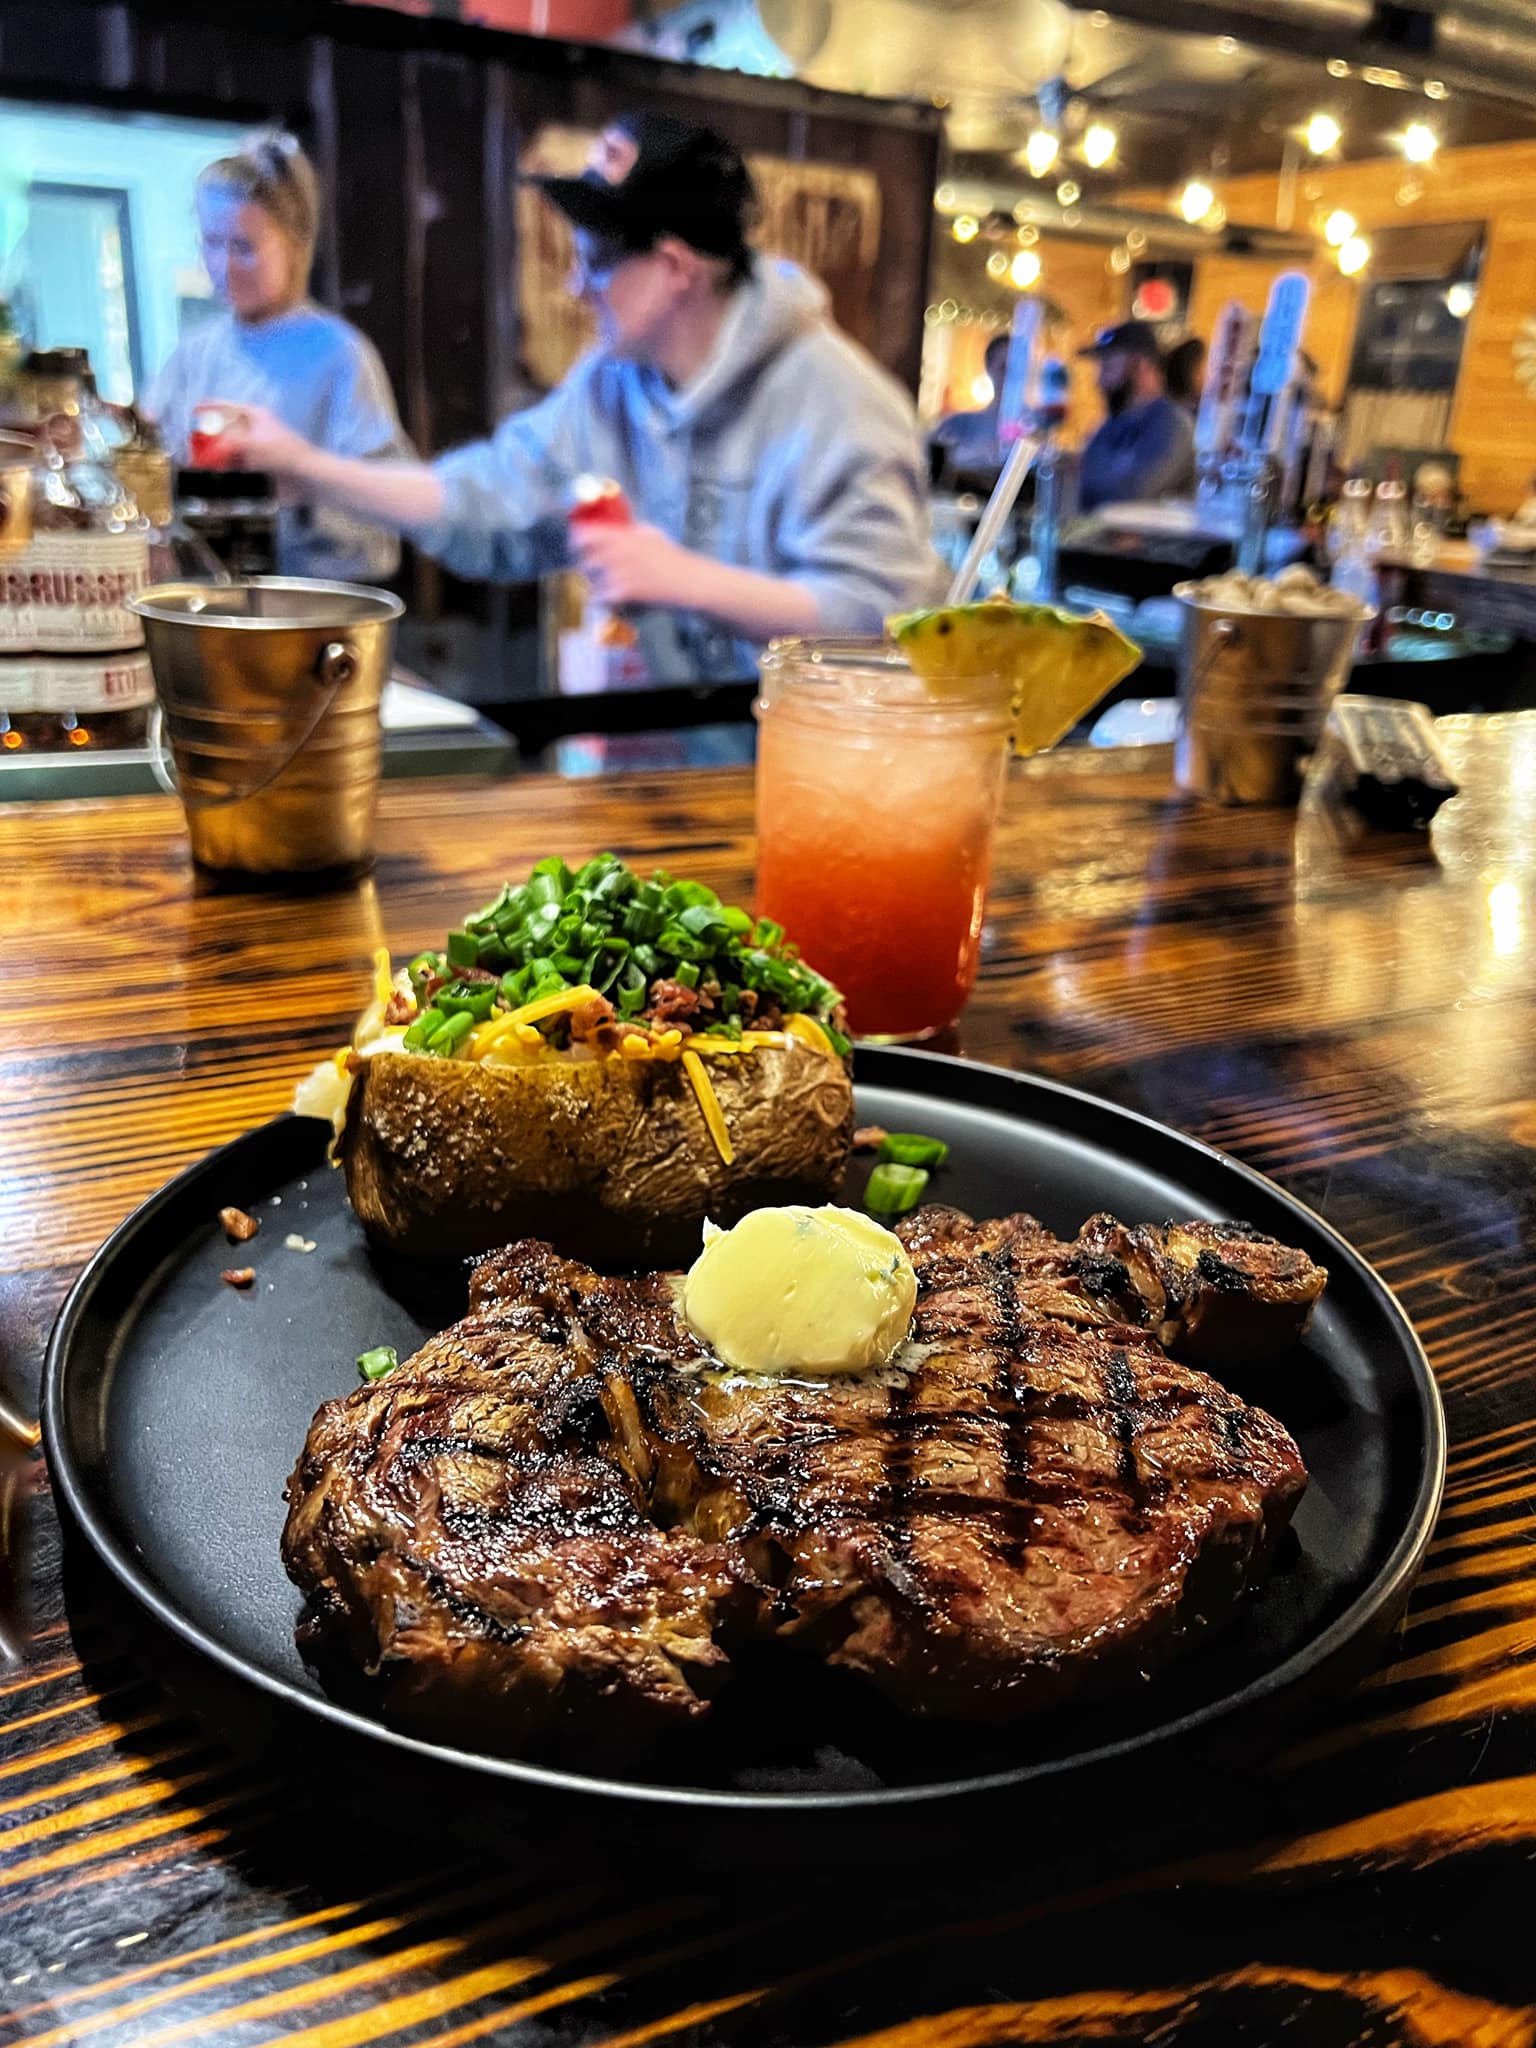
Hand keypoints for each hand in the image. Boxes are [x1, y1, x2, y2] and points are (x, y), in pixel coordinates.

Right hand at [200, 401, 318, 481]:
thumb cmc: (286, 454)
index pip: (226, 406)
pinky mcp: (258, 469)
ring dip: (216, 459)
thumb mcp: (252, 443)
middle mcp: (252, 431)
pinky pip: (237, 469)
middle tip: (194, 447)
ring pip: (228, 452)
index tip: (194, 411)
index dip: (209, 407)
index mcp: (254, 416)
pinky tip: (217, 478)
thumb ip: (228, 443)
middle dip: (209, 440)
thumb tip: (209, 449)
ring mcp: (255, 450)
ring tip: (201, 465)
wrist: (308, 478)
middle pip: (223, 431)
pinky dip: (227, 472)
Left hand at [570, 520, 696, 609]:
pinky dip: (603, 598)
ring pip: (592, 579)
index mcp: (625, 536)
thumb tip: (615, 528)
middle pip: (587, 558)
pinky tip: (610, 597)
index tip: (575, 544)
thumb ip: (631, 531)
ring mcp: (621, 572)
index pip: (588, 533)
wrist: (689, 580)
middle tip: (590, 568)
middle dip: (586, 564)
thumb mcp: (652, 534)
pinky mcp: (625, 591)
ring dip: (593, 583)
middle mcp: (619, 552)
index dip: (577, 538)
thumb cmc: (673, 557)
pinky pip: (602, 595)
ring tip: (602, 584)